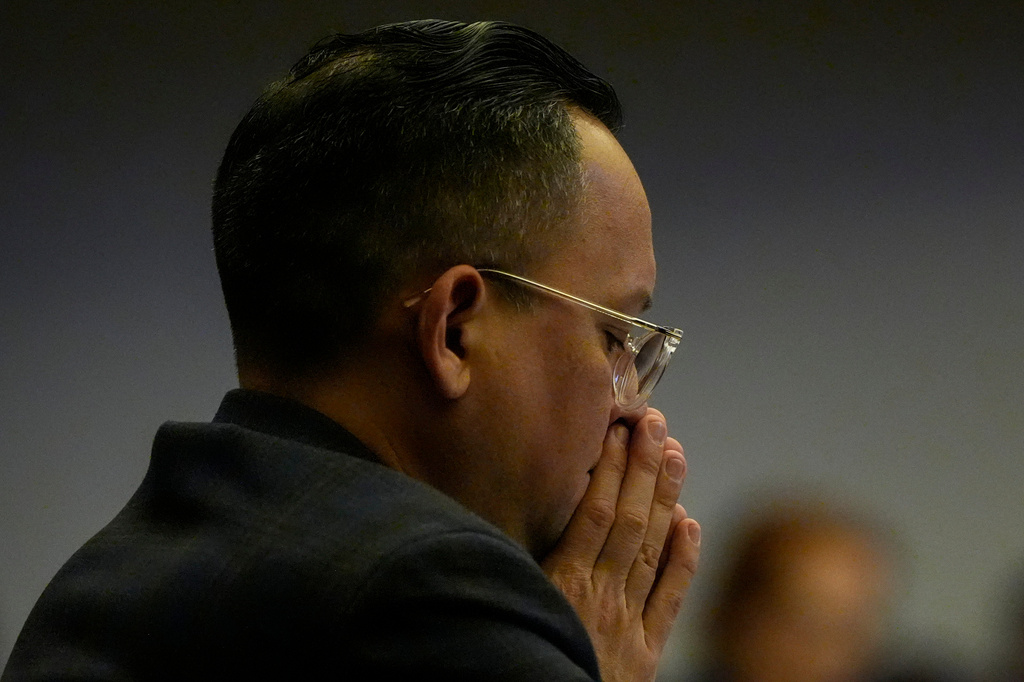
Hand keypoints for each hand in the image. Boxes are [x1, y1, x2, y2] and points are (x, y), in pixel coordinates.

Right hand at [542, 410, 699, 681]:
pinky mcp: (646, 651)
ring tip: (676, 454)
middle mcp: (601, 597)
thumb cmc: (522, 657)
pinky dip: (682, 558)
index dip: (609, 467)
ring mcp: (628, 622)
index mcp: (563, 584)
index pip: (595, 513)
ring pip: (653, 549)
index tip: (617, 429)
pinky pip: (670, 597)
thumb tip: (518, 515)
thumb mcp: (512, 603)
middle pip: (631, 520)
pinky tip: (689, 523)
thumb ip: (520, 565)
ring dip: (667, 497)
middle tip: (655, 423)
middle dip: (644, 466)